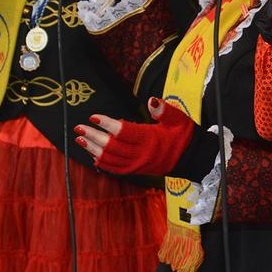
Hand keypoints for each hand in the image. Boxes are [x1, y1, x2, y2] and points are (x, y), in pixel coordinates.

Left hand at [75, 97, 196, 176]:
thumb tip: (151, 100)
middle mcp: (141, 154)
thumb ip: (164, 110)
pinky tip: (92, 155)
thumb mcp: (178, 119)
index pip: (123, 132)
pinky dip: (102, 163)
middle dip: (93, 136)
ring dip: (93, 149)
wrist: (192, 158)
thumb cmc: (184, 135)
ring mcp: (137, 165)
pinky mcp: (136, 171)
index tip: (94, 117)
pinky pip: (115, 169)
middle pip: (112, 147)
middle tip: (80, 127)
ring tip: (80, 139)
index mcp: (150, 139)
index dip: (107, 124)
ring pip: (110, 159)